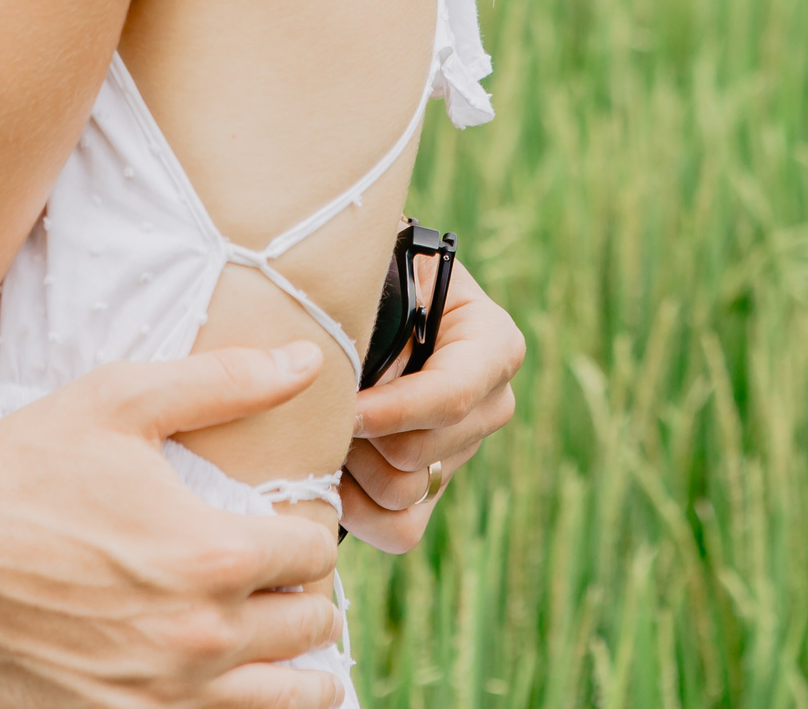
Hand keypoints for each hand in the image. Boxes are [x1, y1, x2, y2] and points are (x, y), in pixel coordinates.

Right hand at [0, 342, 348, 708]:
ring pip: (282, 702)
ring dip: (297, 673)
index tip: (291, 528)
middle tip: (284, 582)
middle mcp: (195, 640)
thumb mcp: (118, 402)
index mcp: (209, 558)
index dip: (309, 534)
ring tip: (294, 656)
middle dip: (305, 598)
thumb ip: (223, 382)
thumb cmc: (15, 467)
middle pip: (308, 629)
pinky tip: (223, 689)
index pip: (314, 555)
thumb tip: (305, 363)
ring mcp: (155, 699)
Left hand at [340, 262, 523, 552]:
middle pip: (419, 451)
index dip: (388, 410)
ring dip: (353, 466)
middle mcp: (492, 404)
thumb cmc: (373, 281)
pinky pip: (400, 530)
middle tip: (313, 410)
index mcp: (494, 344)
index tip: (341, 408)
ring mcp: (465, 452)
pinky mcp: (436, 490)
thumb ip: (374, 313)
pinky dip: (357, 510)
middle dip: (359, 435)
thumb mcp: (382, 278)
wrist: (374, 302)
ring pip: (404, 491)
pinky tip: (332, 471)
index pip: (451, 395)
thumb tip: (331, 366)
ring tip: (322, 430)